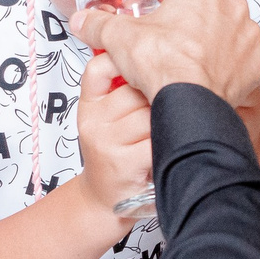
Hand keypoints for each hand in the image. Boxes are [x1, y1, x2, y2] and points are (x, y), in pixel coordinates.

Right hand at [70, 52, 154, 224]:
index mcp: (88, 106)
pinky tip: (170, 147)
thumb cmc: (113, 154)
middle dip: (160, 97)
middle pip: (137, 89)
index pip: (99, 69)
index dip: (123, 64)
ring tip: (170, 132)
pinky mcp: (124, 162)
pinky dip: (170, 142)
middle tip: (169, 110)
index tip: (145, 73)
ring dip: (168, 122)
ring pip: (151, 113)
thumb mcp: (105, 120)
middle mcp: (93, 122)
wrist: (103, 200)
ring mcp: (107, 142)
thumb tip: (153, 58)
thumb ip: (117, 89)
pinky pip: (157, 139)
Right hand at [71, 0, 259, 110]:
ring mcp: (249, 35)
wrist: (188, 101)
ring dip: (226, 39)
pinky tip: (222, 75)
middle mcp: (233, 5)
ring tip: (201, 57)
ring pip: (240, 29)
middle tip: (186, 33)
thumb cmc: (161, 64)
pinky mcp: (259, 63)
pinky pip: (254, 59)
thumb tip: (82, 21)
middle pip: (224, 0)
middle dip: (209, 14)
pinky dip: (241, 66)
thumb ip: (100, 24)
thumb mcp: (120, 38)